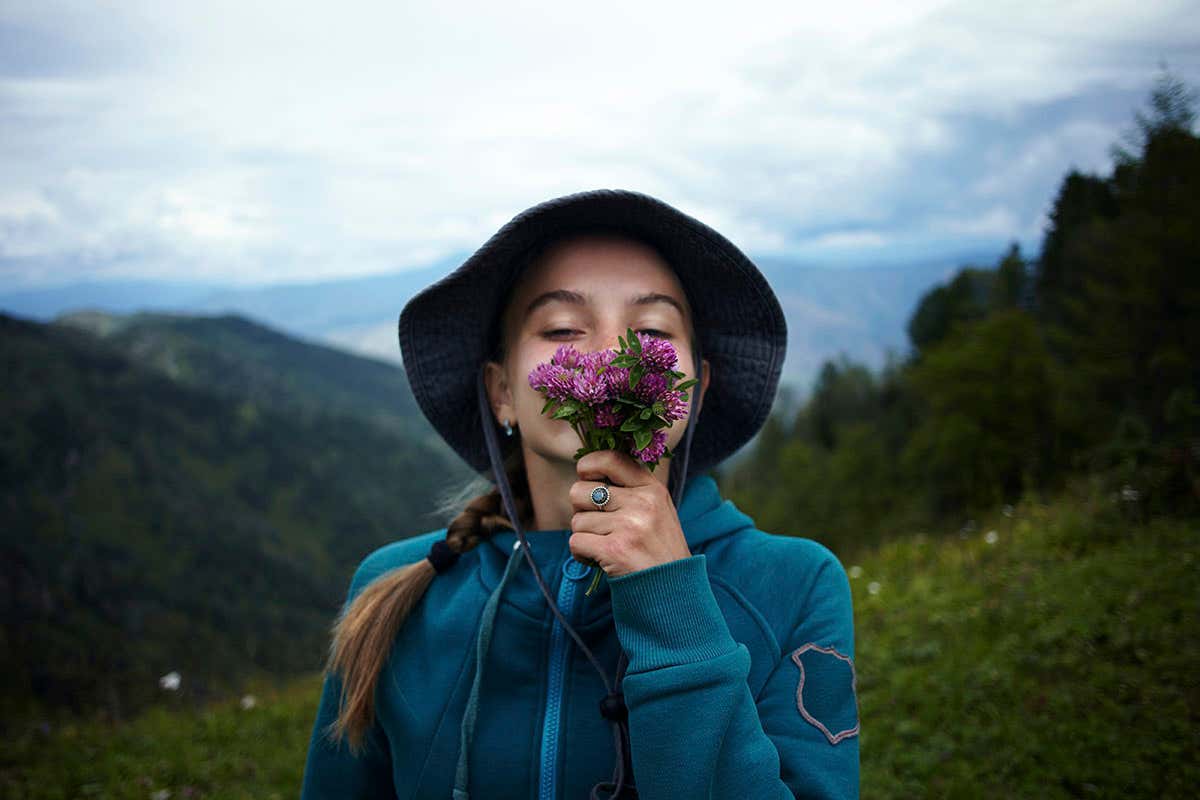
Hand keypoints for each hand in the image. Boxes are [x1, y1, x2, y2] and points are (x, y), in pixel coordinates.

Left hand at [568, 449, 691, 578]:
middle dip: (581, 510)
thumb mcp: (657, 510)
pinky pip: (575, 542)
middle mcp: (642, 503)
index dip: (588, 465)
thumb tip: (588, 472)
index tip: (586, 477)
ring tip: (606, 547)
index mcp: (652, 489)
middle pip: (580, 491)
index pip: (610, 459)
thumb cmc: (659, 549)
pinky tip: (598, 560)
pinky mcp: (615, 550)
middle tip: (599, 525)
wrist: (675, 591)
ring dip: (585, 537)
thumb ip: (630, 489)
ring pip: (577, 521)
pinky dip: (581, 554)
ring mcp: (629, 526)